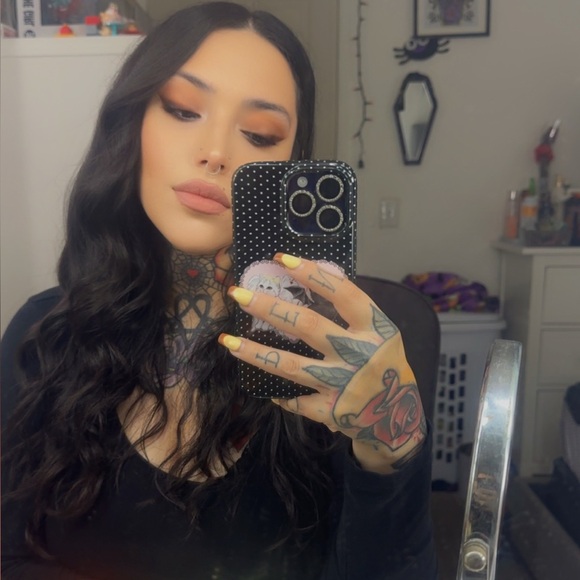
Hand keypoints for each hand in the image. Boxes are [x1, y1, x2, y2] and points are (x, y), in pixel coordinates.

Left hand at [219, 254, 426, 472]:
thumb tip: (312, 280)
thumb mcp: (381, 333)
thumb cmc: (384, 363)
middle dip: (270, 308)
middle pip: (308, 326)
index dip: (313, 275)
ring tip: (228, 341)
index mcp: (375, 329)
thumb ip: (353, 314)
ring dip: (256, 352)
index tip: (282, 260)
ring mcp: (343, 383)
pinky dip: (282, 396)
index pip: (343, 294)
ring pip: (291, 365)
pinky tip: (267, 390)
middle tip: (238, 294)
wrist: (400, 417)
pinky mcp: (332, 411)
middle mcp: (358, 353)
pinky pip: (297, 400)